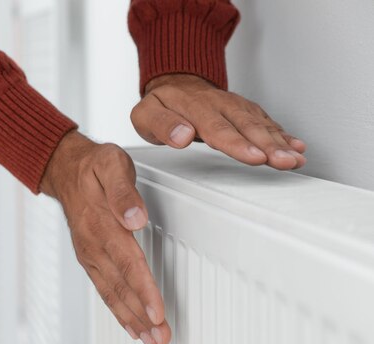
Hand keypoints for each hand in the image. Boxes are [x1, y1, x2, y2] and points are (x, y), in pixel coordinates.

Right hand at [41, 131, 170, 343]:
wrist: (64, 169)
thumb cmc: (93, 166)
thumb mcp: (111, 164)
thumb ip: (124, 192)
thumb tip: (135, 219)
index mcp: (101, 223)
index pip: (127, 262)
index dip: (143, 290)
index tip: (157, 312)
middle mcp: (93, 244)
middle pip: (120, 286)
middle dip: (141, 315)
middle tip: (161, 338)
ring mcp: (89, 253)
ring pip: (112, 293)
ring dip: (131, 319)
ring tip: (150, 339)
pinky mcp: (89, 258)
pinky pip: (103, 288)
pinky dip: (117, 310)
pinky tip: (130, 324)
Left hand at [131, 74, 306, 168]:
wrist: (173, 82)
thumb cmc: (160, 104)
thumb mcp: (145, 115)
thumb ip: (162, 125)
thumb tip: (183, 136)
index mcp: (193, 106)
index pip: (218, 128)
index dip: (237, 143)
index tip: (254, 156)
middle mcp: (219, 104)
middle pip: (246, 126)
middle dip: (268, 145)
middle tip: (284, 161)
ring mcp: (234, 106)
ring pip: (259, 123)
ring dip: (280, 142)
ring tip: (295, 159)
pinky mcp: (244, 111)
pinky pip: (266, 121)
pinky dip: (283, 134)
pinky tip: (297, 146)